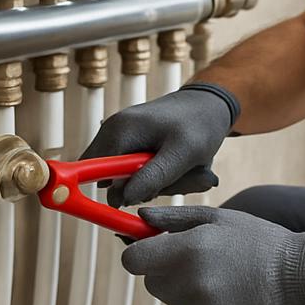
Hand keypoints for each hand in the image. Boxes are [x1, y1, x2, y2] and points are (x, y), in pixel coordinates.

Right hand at [80, 84, 237, 205]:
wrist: (209, 104)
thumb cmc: (200, 126)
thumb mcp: (184, 154)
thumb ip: (153, 177)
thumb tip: (120, 200)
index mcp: (119, 131)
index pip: (95, 176)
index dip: (122, 192)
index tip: (154, 189)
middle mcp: (110, 131)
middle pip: (107, 180)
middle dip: (139, 188)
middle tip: (170, 178)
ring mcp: (116, 136)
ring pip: (120, 179)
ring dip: (148, 184)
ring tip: (174, 170)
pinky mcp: (125, 142)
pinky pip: (128, 172)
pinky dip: (150, 176)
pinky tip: (168, 167)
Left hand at [122, 204, 304, 304]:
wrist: (300, 278)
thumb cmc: (258, 240)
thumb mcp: (217, 218)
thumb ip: (173, 219)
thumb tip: (139, 220)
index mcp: (187, 251)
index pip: (133, 261)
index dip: (140, 254)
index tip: (152, 251)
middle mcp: (189, 285)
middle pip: (151, 283)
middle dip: (166, 271)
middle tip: (199, 260)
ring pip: (173, 303)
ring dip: (187, 292)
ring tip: (224, 278)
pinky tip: (233, 298)